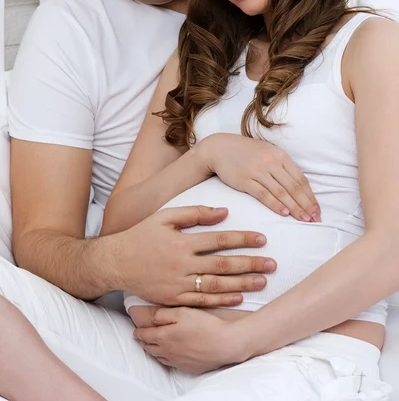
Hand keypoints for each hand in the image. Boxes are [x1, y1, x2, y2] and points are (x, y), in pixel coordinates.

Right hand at [114, 205, 275, 305]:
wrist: (116, 263)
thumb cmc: (142, 235)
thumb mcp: (165, 216)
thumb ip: (194, 212)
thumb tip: (224, 212)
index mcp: (182, 242)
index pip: (219, 240)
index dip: (242, 239)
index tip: (262, 239)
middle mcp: (182, 264)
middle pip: (223, 265)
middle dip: (250, 264)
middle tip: (272, 264)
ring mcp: (178, 284)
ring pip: (216, 285)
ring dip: (242, 284)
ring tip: (262, 281)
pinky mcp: (174, 299)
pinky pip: (202, 301)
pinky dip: (222, 299)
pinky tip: (239, 297)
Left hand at [134, 307, 246, 373]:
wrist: (225, 344)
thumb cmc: (205, 325)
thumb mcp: (183, 312)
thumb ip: (164, 314)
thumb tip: (152, 318)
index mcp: (164, 337)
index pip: (145, 336)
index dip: (138, 332)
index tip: (135, 330)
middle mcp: (168, 351)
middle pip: (150, 347)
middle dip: (143, 342)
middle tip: (140, 337)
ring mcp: (178, 361)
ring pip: (159, 357)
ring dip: (153, 350)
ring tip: (152, 345)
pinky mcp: (188, 367)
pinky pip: (171, 363)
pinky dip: (166, 358)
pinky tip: (169, 354)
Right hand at [199, 133, 319, 221]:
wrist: (220, 148)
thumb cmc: (246, 152)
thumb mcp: (267, 152)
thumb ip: (282, 166)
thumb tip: (298, 185)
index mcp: (280, 156)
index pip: (300, 179)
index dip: (310, 196)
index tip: (318, 210)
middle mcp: (271, 162)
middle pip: (293, 187)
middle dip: (306, 204)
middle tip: (315, 219)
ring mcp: (258, 171)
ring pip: (281, 192)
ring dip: (294, 207)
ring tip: (304, 219)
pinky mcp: (245, 180)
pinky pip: (263, 194)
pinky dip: (275, 204)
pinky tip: (283, 213)